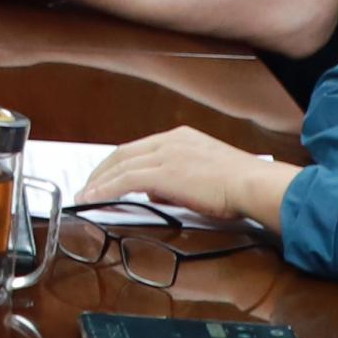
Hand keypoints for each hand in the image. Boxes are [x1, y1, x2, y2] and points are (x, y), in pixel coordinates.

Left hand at [89, 128, 299, 232]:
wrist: (253, 184)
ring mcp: (166, 154)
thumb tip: (155, 191)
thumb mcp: (204, 175)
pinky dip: (105, 189)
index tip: (105, 177)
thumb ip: (176, 179)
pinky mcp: (164, 172)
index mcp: (181, 138)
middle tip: (87, 187)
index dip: (117, 163)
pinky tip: (92, 198)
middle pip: (123, 153)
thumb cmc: (238, 185)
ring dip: (98, 182)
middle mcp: (170, 141)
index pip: (138, 148)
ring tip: (83, 196)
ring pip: (120, 166)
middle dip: (101, 171)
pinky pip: (125, 180)